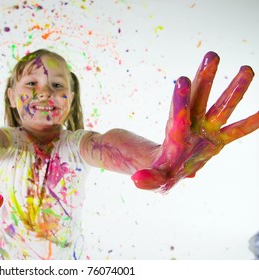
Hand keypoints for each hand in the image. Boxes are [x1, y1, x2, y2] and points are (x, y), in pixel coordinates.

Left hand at [132, 51, 258, 190]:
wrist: (165, 169)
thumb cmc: (157, 172)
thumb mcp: (151, 178)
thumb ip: (148, 179)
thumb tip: (137, 180)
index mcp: (174, 137)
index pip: (177, 116)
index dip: (179, 100)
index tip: (182, 79)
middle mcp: (191, 128)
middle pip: (198, 100)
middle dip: (205, 79)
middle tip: (211, 55)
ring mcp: (206, 132)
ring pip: (221, 108)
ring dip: (234, 90)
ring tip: (247, 68)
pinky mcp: (217, 141)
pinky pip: (237, 131)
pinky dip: (251, 123)